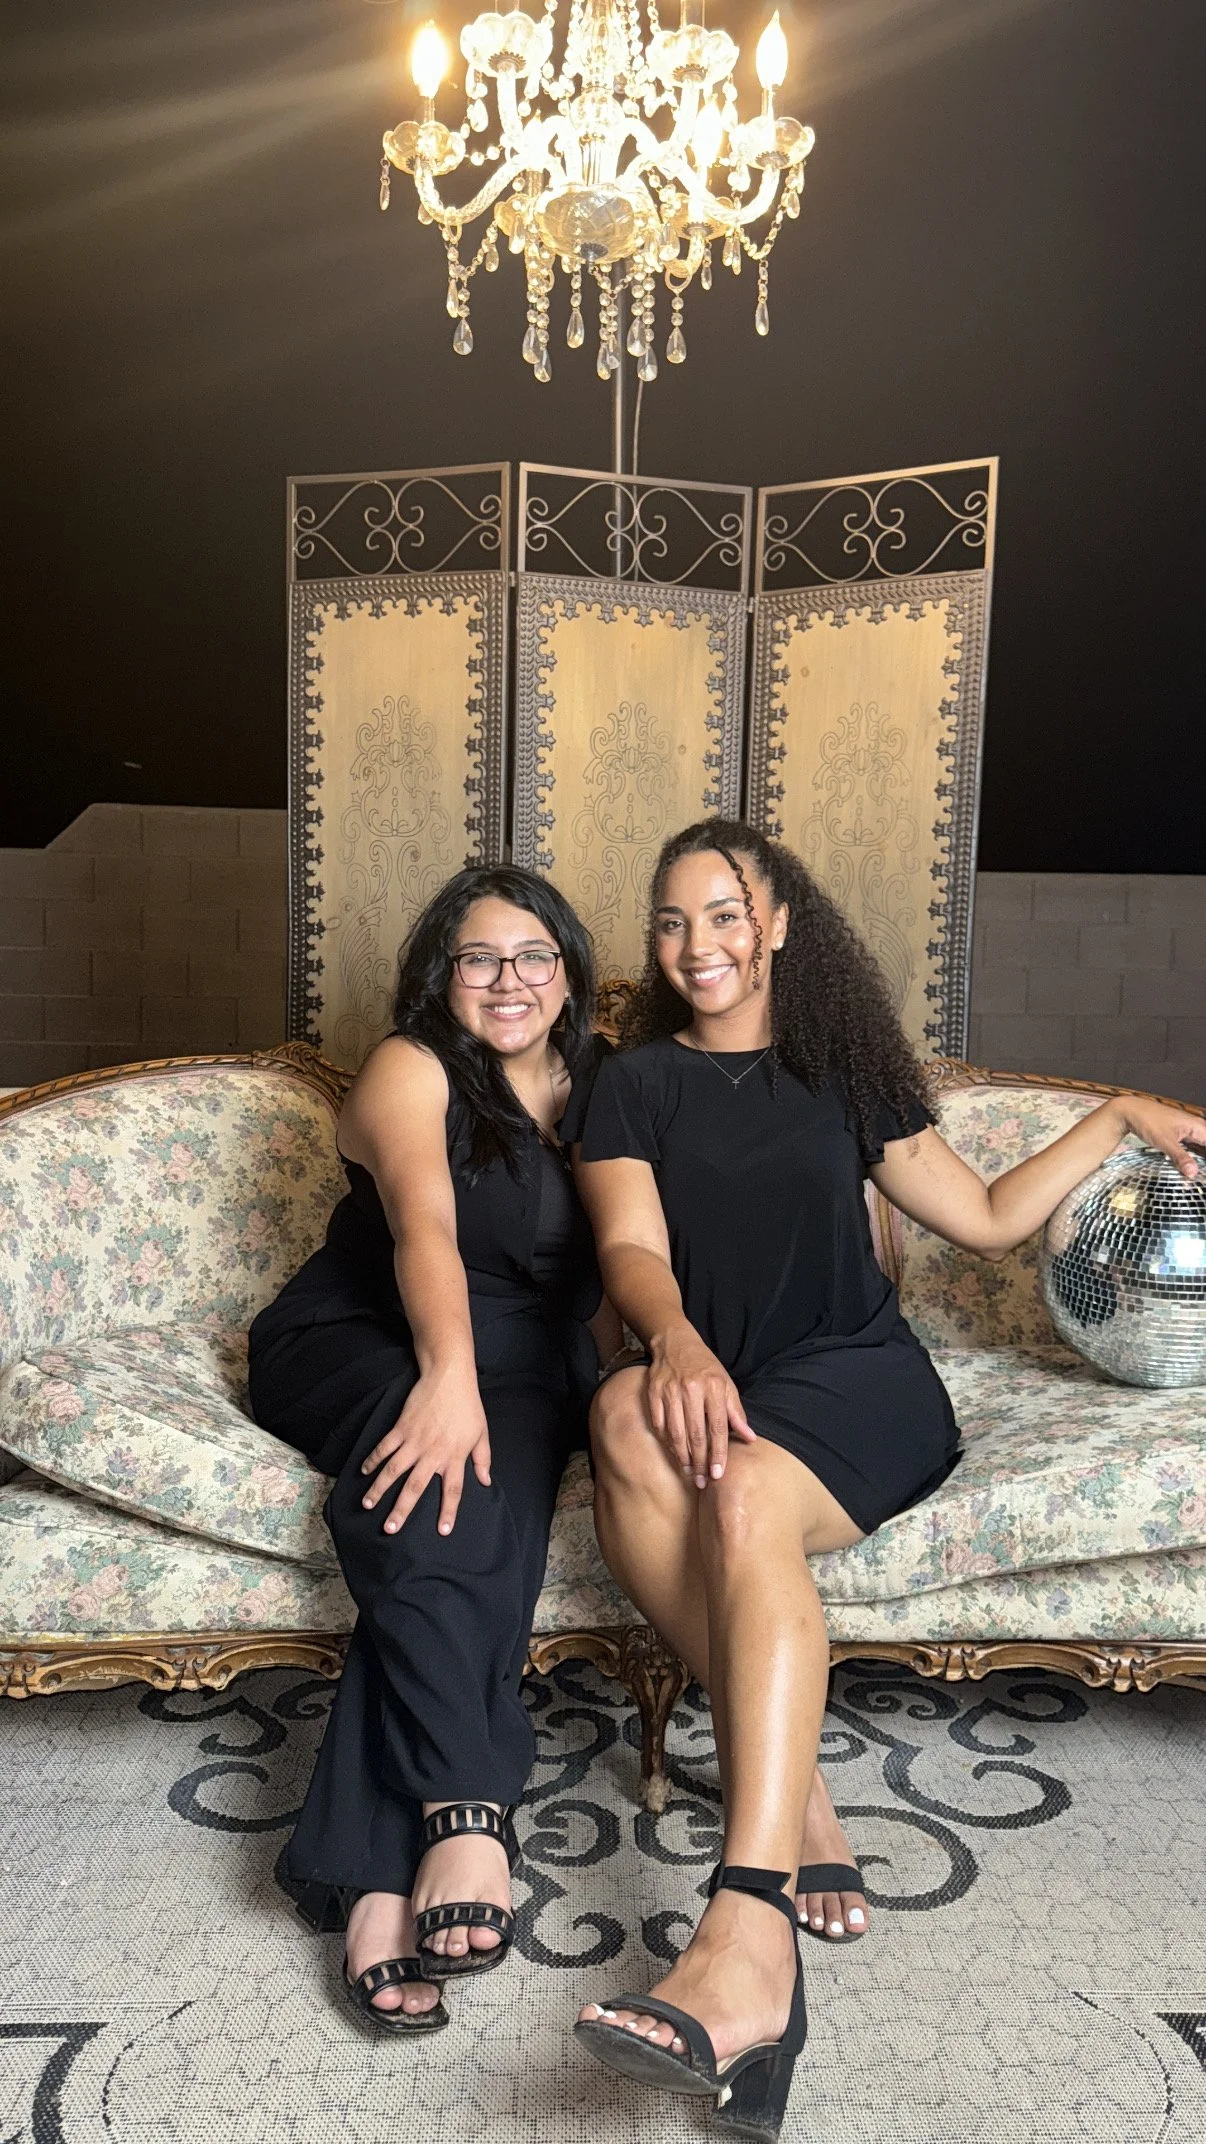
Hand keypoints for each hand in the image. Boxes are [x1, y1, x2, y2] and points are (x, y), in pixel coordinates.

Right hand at [360, 1361, 490, 1534]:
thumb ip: (482, 1459)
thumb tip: (486, 1481)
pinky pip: (384, 1448)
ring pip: (393, 1470)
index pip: (453, 1490)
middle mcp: (434, 1453)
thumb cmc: (468, 1405)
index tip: (442, 1531)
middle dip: (401, 1510)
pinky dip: (373, 1460)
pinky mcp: (401, 1428)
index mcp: (455, 1456)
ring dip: (379, 1489)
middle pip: (416, 1487)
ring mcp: (415, 1441)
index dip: (448, 1511)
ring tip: (368, 1505)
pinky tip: (364, 1471)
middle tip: (390, 1529)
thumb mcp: (481, 1433)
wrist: (449, 1376)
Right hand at [647, 1322, 754, 1487]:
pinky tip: (673, 1453)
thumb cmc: (704, 1366)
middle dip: (700, 1462)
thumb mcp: (725, 1384)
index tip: (718, 1474)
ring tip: (689, 1472)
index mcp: (713, 1387)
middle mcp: (692, 1389)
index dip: (718, 1453)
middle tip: (703, 1481)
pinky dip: (665, 1441)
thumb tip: (750, 1438)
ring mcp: (670, 1391)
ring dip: (682, 1456)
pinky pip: (658, 1424)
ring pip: (675, 1432)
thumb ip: (736, 1412)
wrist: (675, 1342)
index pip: (718, 1427)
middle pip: (696, 1434)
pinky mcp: (653, 1392)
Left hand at [1114, 1096, 1205, 1179]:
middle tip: (1201, 1176)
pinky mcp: (1178, 1134)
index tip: (1203, 1174)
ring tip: (1199, 1174)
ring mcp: (1186, 1130)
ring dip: (1200, 1158)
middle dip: (1204, 1159)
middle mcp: (1195, 1126)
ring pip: (1200, 1145)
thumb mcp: (1164, 1142)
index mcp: (1197, 1126)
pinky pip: (1192, 1145)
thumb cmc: (1147, 1121)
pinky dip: (1193, 1155)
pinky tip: (1190, 1166)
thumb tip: (1193, 1173)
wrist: (1129, 1111)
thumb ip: (1180, 1157)